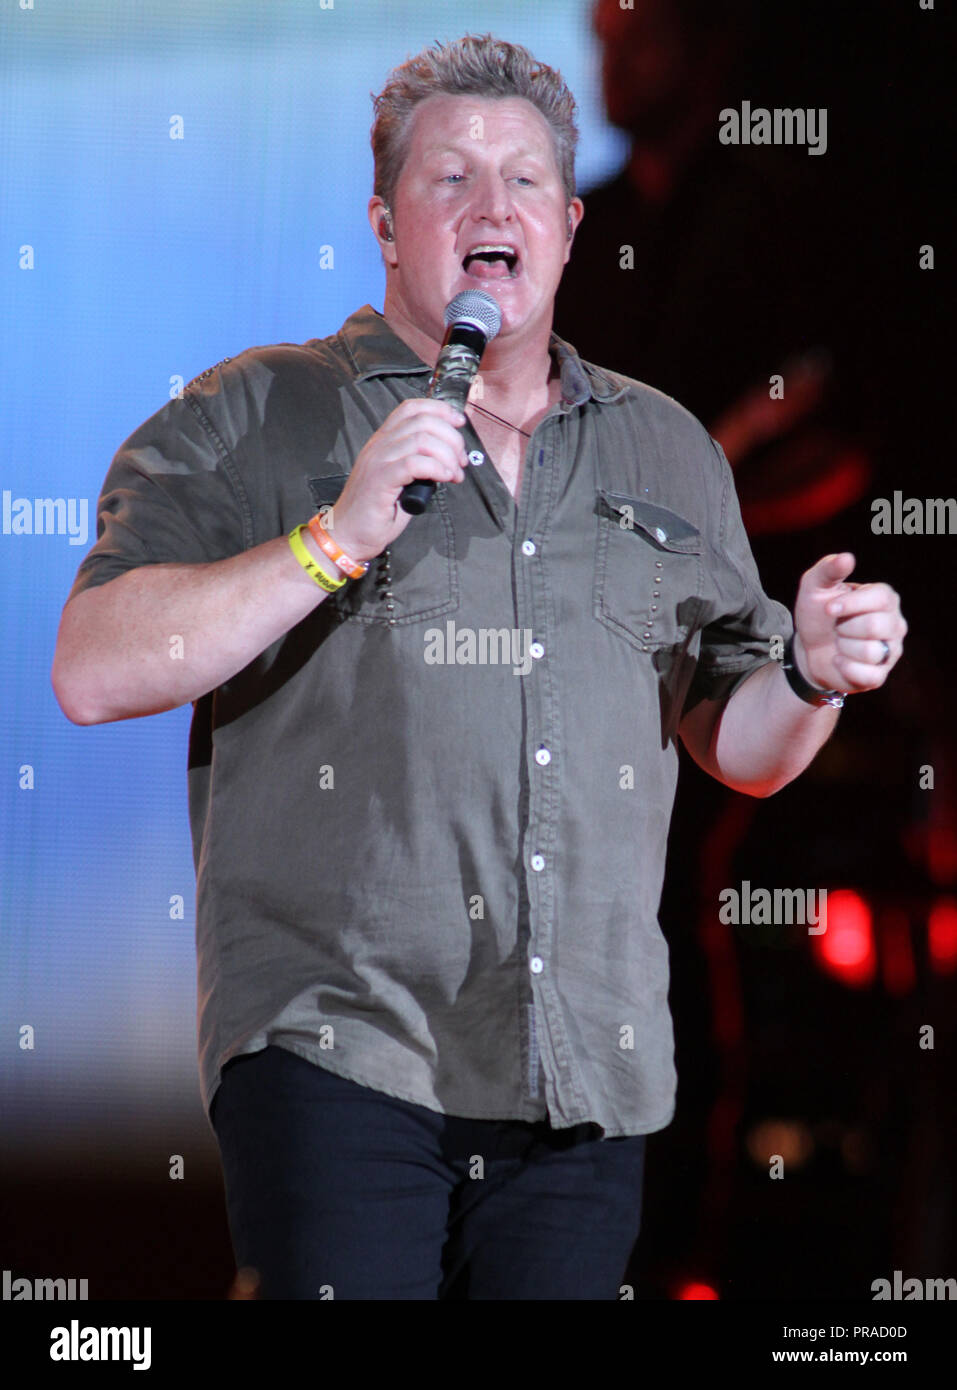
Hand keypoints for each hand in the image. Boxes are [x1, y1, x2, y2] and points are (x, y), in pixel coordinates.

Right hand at [322, 398, 468, 561]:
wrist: (349, 535)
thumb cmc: (377, 512)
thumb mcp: (401, 479)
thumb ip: (419, 463)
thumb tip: (448, 458)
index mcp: (384, 441)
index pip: (412, 408)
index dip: (440, 410)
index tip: (459, 423)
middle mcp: (379, 445)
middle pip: (423, 422)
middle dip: (451, 438)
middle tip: (460, 460)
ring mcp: (378, 460)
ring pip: (422, 440)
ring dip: (447, 456)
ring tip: (454, 474)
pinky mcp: (380, 480)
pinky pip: (414, 463)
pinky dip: (436, 468)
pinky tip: (444, 478)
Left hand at [792, 552, 906, 693]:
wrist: (808, 648)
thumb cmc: (817, 614)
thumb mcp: (815, 587)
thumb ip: (829, 570)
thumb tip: (847, 558)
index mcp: (885, 598)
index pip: (881, 598)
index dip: (850, 604)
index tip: (828, 609)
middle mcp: (895, 624)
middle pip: (874, 626)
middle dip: (844, 628)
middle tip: (837, 628)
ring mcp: (891, 651)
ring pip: (869, 652)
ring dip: (843, 648)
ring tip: (840, 643)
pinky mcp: (880, 675)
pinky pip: (868, 675)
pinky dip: (845, 668)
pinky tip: (839, 661)